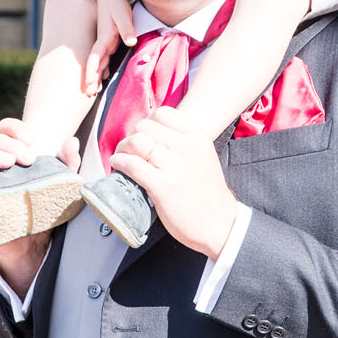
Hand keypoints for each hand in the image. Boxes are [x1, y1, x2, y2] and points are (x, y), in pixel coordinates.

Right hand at [0, 118, 81, 293]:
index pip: (6, 128)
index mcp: (13, 152)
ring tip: (7, 164)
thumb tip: (72, 142)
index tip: (31, 139)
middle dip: (9, 145)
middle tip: (28, 159)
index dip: (15, 128)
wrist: (33, 240)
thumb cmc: (44, 204)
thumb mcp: (61, 183)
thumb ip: (68, 163)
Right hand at [84, 0, 135, 94]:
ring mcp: (105, 40)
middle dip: (91, 79)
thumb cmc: (117, 2)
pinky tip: (103, 76)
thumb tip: (131, 42)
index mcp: (104, 38)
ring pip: (99, 62)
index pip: (96, 58)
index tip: (89, 85)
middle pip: (95, 64)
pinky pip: (104, 57)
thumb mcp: (123, 14)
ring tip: (92, 90)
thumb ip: (127, 29)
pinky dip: (102, 68)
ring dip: (96, 76)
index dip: (92, 72)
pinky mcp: (109, 38)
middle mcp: (103, 42)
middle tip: (88, 94)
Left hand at [110, 106, 240, 259]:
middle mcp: (186, 147)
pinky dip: (120, 162)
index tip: (144, 135)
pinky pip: (132, 164)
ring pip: (136, 141)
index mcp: (197, 137)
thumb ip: (183, 143)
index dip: (147, 122)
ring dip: (123, 147)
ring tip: (122, 156)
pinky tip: (118, 165)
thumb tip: (154, 136)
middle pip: (145, 126)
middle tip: (130, 149)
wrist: (219, 224)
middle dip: (132, 135)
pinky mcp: (161, 185)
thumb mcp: (203, 156)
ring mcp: (174, 166)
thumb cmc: (208, 194)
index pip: (163, 113)